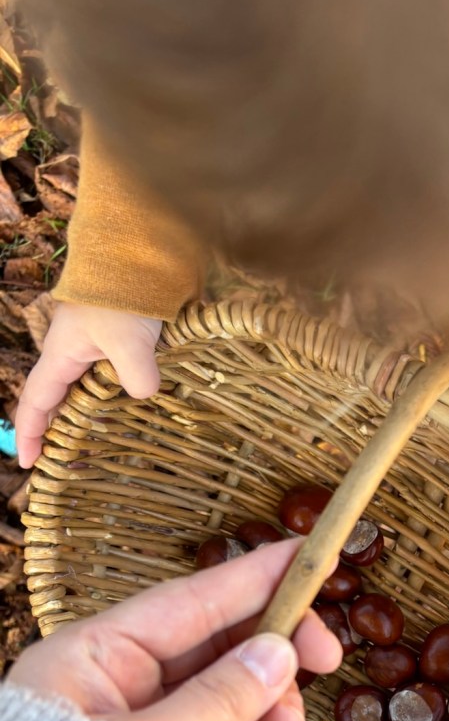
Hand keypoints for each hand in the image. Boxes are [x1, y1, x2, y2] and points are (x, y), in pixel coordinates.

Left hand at [8, 540, 341, 720]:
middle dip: (271, 654)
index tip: (312, 556)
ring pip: (217, 687)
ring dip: (261, 703)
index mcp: (92, 654)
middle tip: (327, 661)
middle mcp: (111, 676)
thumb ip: (217, 701)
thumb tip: (280, 653)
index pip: (192, 598)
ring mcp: (129, 717)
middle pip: (212, 640)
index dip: (256, 576)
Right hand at [16, 302, 161, 466]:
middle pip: (58, 402)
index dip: (31, 433)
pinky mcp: (119, 342)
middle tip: (67, 467)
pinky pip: (109, 381)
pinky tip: (129, 415)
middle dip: (58, 433)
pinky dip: (112, 401)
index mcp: (62, 356)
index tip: (30, 464)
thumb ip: (135, 371)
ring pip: (84, 392)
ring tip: (97, 449)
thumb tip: (144, 394)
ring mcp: (96, 348)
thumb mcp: (128, 338)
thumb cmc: (123, 293)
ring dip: (88, 419)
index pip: (37, 402)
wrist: (137, 253)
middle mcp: (73, 355)